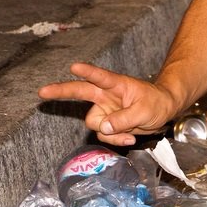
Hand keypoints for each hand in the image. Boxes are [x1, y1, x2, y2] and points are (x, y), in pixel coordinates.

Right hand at [38, 63, 178, 146]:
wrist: (163, 111)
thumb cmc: (156, 103)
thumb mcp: (145, 111)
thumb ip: (124, 119)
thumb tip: (104, 127)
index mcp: (117, 85)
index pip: (100, 77)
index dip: (88, 72)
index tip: (75, 66)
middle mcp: (106, 95)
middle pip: (80, 92)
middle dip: (61, 91)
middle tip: (42, 92)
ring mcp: (105, 109)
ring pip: (94, 124)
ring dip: (110, 132)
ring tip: (130, 132)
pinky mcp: (107, 122)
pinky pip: (103, 135)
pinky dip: (115, 139)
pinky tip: (129, 137)